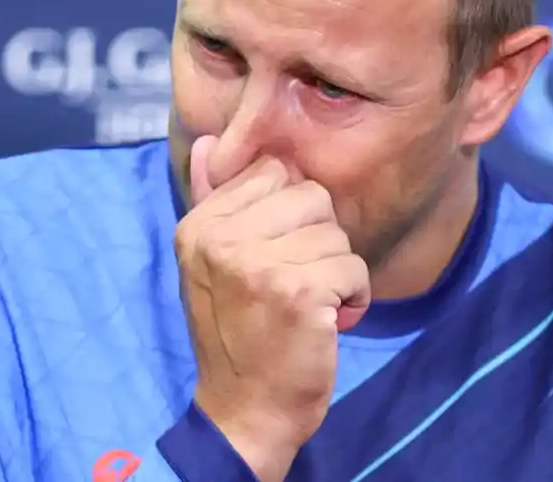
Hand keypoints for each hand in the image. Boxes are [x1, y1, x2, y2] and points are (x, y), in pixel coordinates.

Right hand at [174, 135, 370, 480]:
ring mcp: (256, 264)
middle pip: (311, 195)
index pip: (274, 171)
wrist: (245, 412)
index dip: (292, 214)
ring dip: (338, 271)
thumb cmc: (238, 335)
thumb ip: (214, 200)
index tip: (277, 256)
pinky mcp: (297, 291)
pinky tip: (330, 320)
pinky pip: (353, 266)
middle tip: (297, 283)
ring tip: (311, 304)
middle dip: (319, 240)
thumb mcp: (213, 265)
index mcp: (198, 225)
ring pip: (336, 232)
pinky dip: (354, 296)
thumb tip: (207, 140)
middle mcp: (219, 239)